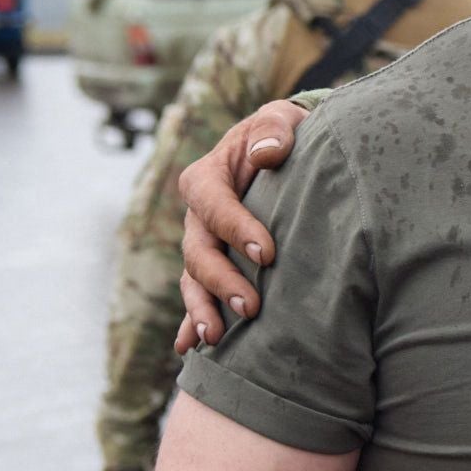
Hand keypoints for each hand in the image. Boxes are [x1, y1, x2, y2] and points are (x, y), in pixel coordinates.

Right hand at [170, 99, 309, 352]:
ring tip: (216, 338)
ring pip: (193, 281)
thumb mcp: (279, 121)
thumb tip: (269, 151)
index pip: (214, 204)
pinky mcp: (215, 266)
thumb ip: (274, 130)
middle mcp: (198, 216)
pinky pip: (199, 297)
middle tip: (250, 307)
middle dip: (220, 281)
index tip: (267, 253)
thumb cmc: (282, 135)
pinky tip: (188, 349)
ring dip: (202, 310)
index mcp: (207, 178)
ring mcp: (202, 244)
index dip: (236, 228)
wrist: (281, 152)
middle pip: (198, 251)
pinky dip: (191, 322)